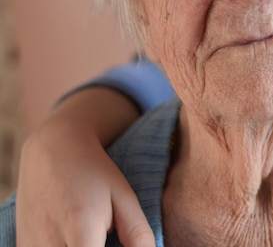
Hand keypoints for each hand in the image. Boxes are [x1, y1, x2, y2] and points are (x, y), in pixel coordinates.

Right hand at [15, 88, 154, 246]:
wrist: (53, 149)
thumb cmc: (94, 173)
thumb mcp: (124, 196)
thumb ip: (137, 233)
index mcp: (80, 227)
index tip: (115, 242)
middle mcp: (49, 241)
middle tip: (104, 232)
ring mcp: (31, 244)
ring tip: (89, 232)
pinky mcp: (22, 245)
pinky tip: (71, 234)